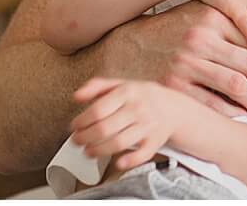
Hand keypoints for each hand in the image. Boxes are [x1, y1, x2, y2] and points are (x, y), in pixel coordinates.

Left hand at [70, 77, 188, 171]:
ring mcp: (147, 126)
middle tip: (77, 141)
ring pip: (118, 143)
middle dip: (85, 138)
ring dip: (98, 151)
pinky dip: (128, 161)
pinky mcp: (154, 142)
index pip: (98, 109)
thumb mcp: (121, 84)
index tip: (74, 127)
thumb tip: (77, 95)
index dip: (81, 121)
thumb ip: (97, 86)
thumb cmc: (141, 97)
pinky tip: (117, 162)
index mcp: (128, 92)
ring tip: (88, 151)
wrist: (172, 107)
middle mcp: (138, 108)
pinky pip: (141, 155)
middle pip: (104, 129)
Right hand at [112, 0, 246, 117]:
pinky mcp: (175, 89)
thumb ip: (232, 23)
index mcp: (211, 18)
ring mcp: (186, 65)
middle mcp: (200, 39)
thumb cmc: (176, 31)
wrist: (131, 47)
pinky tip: (239, 113)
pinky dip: (233, 112)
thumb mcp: (202, 15)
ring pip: (237, 86)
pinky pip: (214, 106)